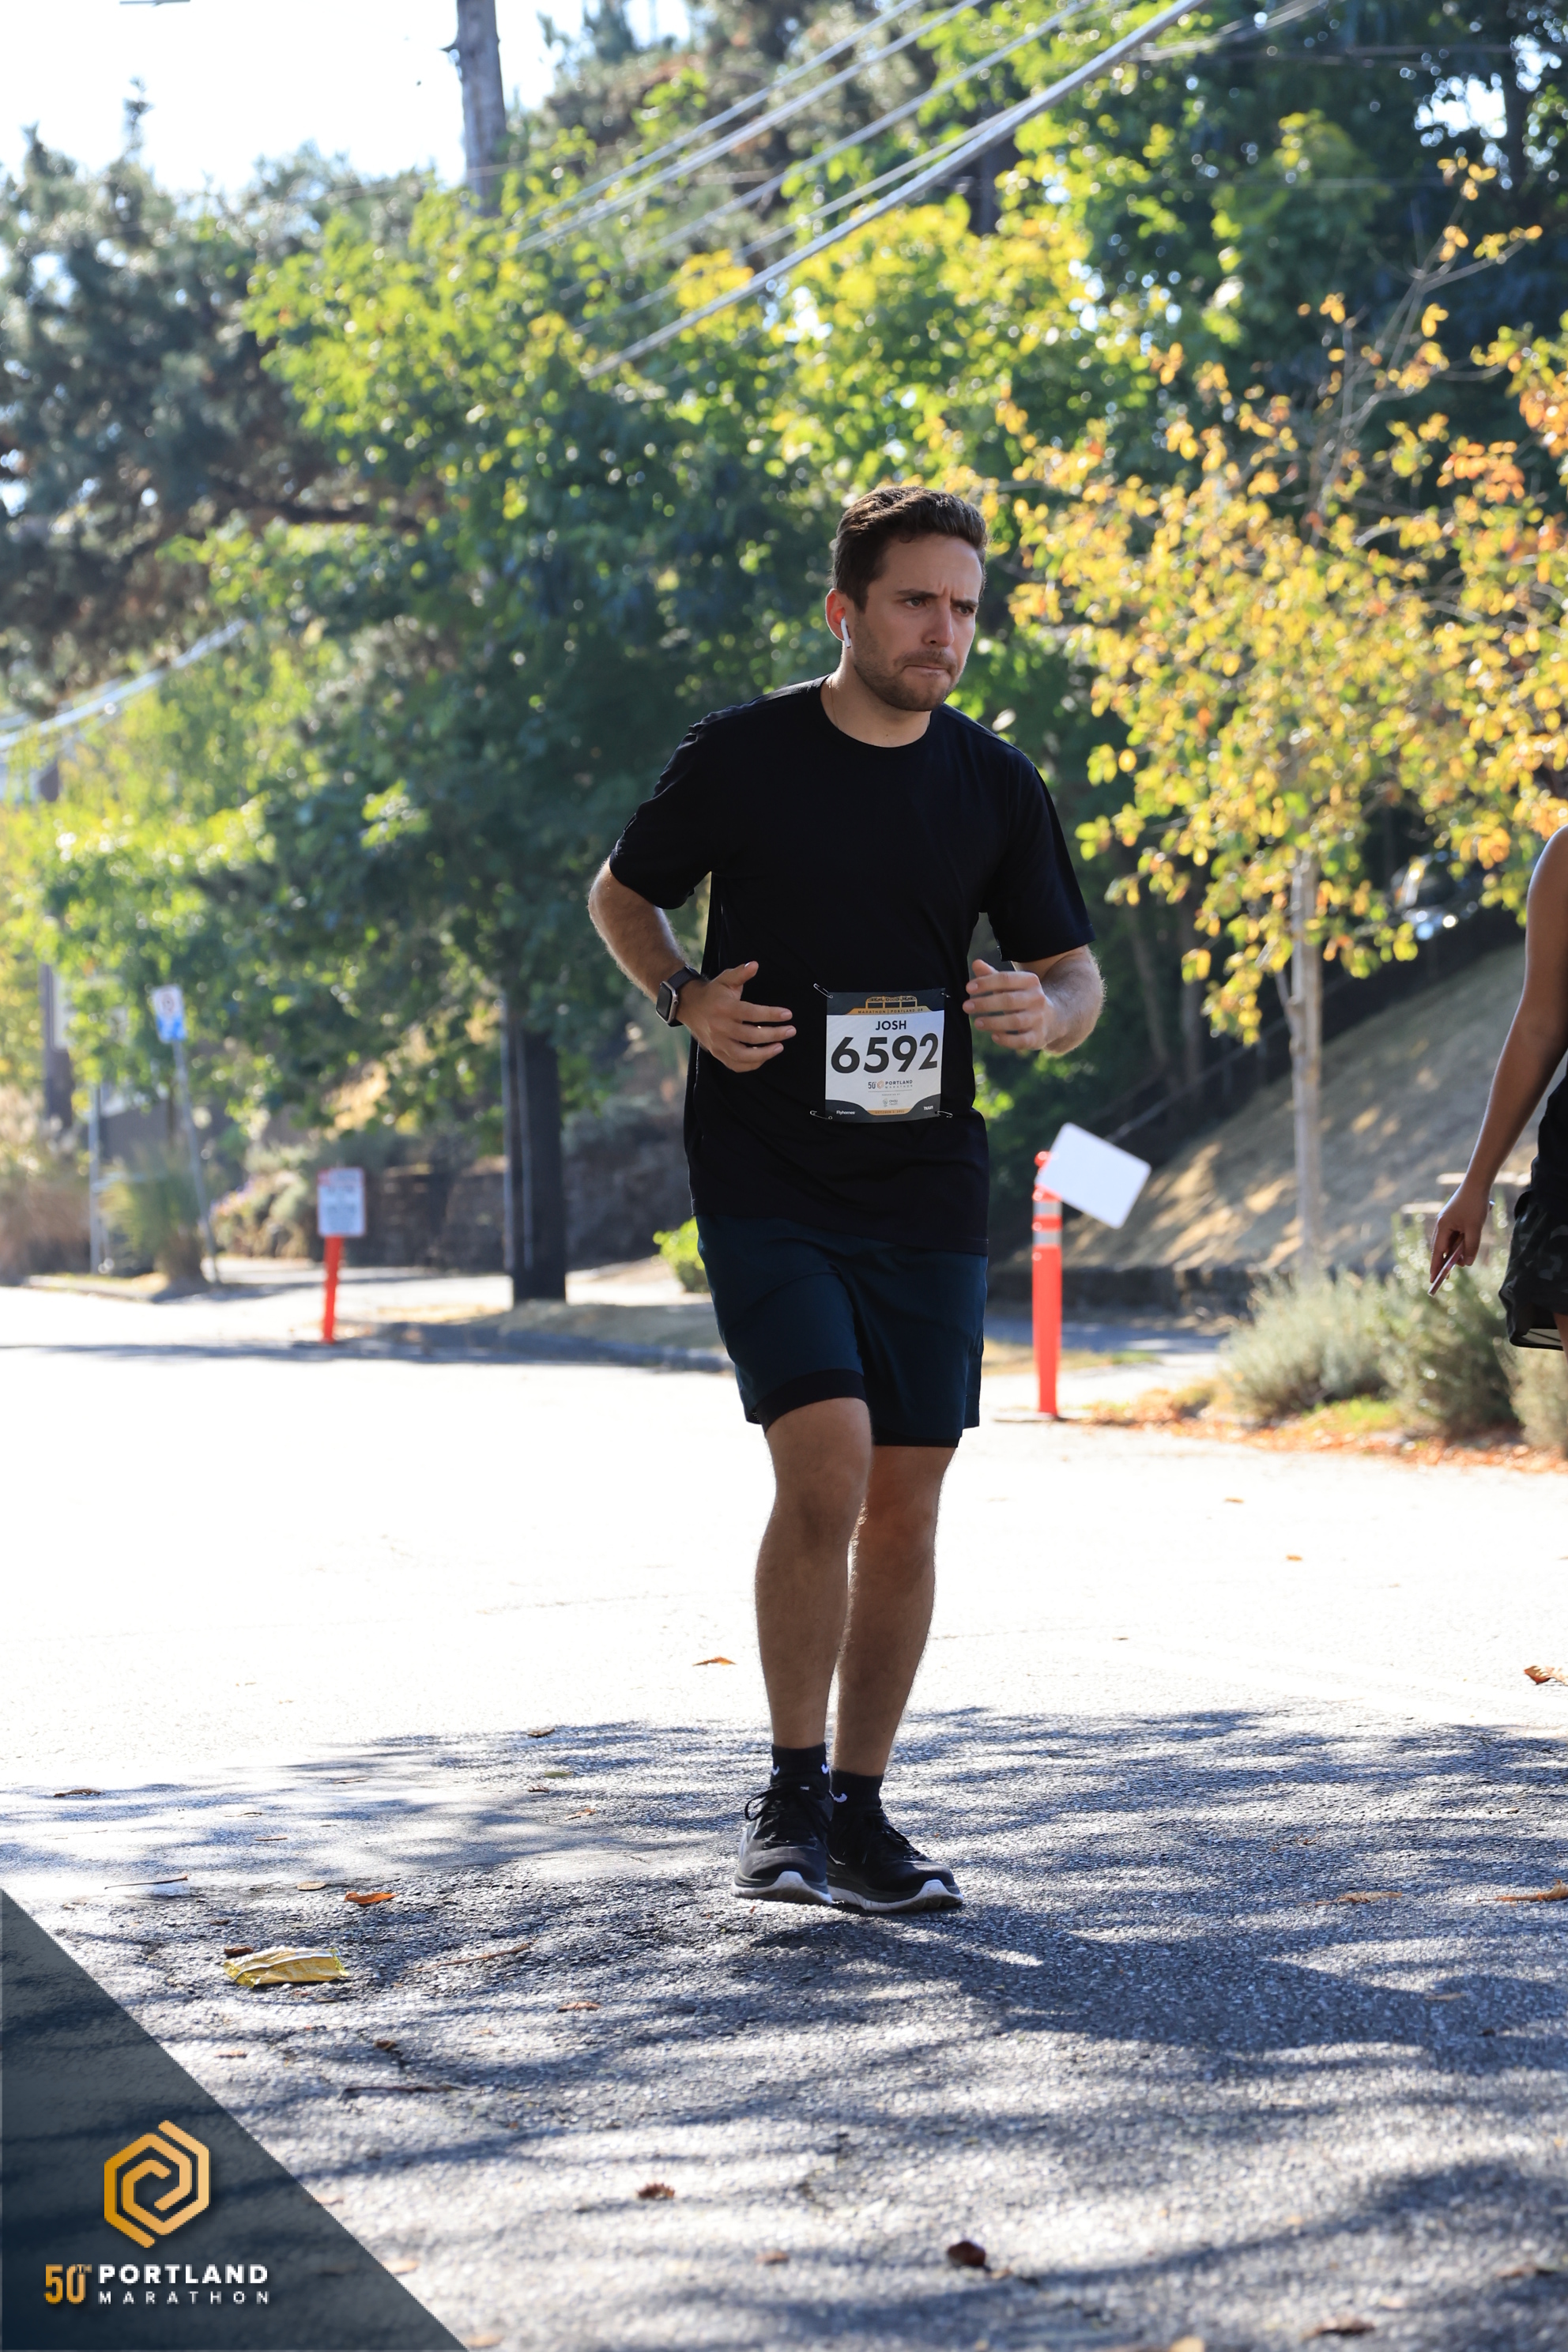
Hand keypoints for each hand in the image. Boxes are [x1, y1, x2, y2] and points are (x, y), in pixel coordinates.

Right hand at [675, 961, 793, 1072]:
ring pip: (743, 1055)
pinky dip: (751, 1064)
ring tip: (780, 1047)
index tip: (788, 1015)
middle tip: (791, 1031)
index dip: (771, 1015)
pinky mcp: (717, 1053)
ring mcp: (718, 1043)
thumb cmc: (713, 993)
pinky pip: (735, 1065)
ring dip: (764, 1054)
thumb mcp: (726, 979)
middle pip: (751, 1036)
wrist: (689, 1007)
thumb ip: (741, 973)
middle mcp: (720, 1027)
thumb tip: (755, 965)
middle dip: (774, 1035)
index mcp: (725, 1008)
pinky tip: (764, 1057)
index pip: (752, 1013)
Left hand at [964, 958, 1054, 1053]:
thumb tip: (976, 963)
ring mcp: (1039, 1019)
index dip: (986, 983)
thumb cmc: (1023, 998)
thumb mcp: (1011, 985)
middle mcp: (1037, 998)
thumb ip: (992, 975)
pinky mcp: (1038, 1037)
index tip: (968, 988)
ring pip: (1015, 1021)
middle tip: (966, 1006)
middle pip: (1009, 1000)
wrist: (1053, 1018)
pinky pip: (1022, 1040)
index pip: (1006, 978)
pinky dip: (1007, 1040)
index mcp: (1030, 981)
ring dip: (994, 1022)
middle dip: (985, 1003)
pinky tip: (994, 1036)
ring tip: (977, 1023)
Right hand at [1429, 1177, 1490, 1283]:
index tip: (1433, 1280)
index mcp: (1443, 1227)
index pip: (1437, 1252)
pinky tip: (1467, 1242)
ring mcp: (1447, 1221)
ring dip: (1455, 1251)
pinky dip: (1459, 1242)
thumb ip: (1471, 1247)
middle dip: (1446, 1261)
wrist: (1477, 1183)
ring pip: (1449, 1242)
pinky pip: (1454, 1235)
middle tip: (1450, 1274)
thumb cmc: (1474, 1204)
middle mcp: (1441, 1225)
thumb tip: (1466, 1263)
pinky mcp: (1454, 1218)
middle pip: (1441, 1248)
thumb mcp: (1475, 1228)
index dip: (1435, 1267)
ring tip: (1465, 1257)